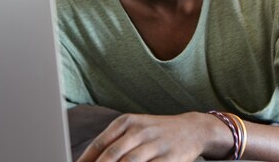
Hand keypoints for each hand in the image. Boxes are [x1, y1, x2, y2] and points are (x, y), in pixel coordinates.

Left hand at [77, 112, 230, 161]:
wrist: (192, 129)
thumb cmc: (156, 132)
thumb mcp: (135, 129)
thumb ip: (113, 143)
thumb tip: (89, 161)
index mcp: (127, 122)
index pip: (100, 143)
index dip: (86, 160)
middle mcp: (140, 130)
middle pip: (112, 154)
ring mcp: (155, 144)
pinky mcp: (169, 158)